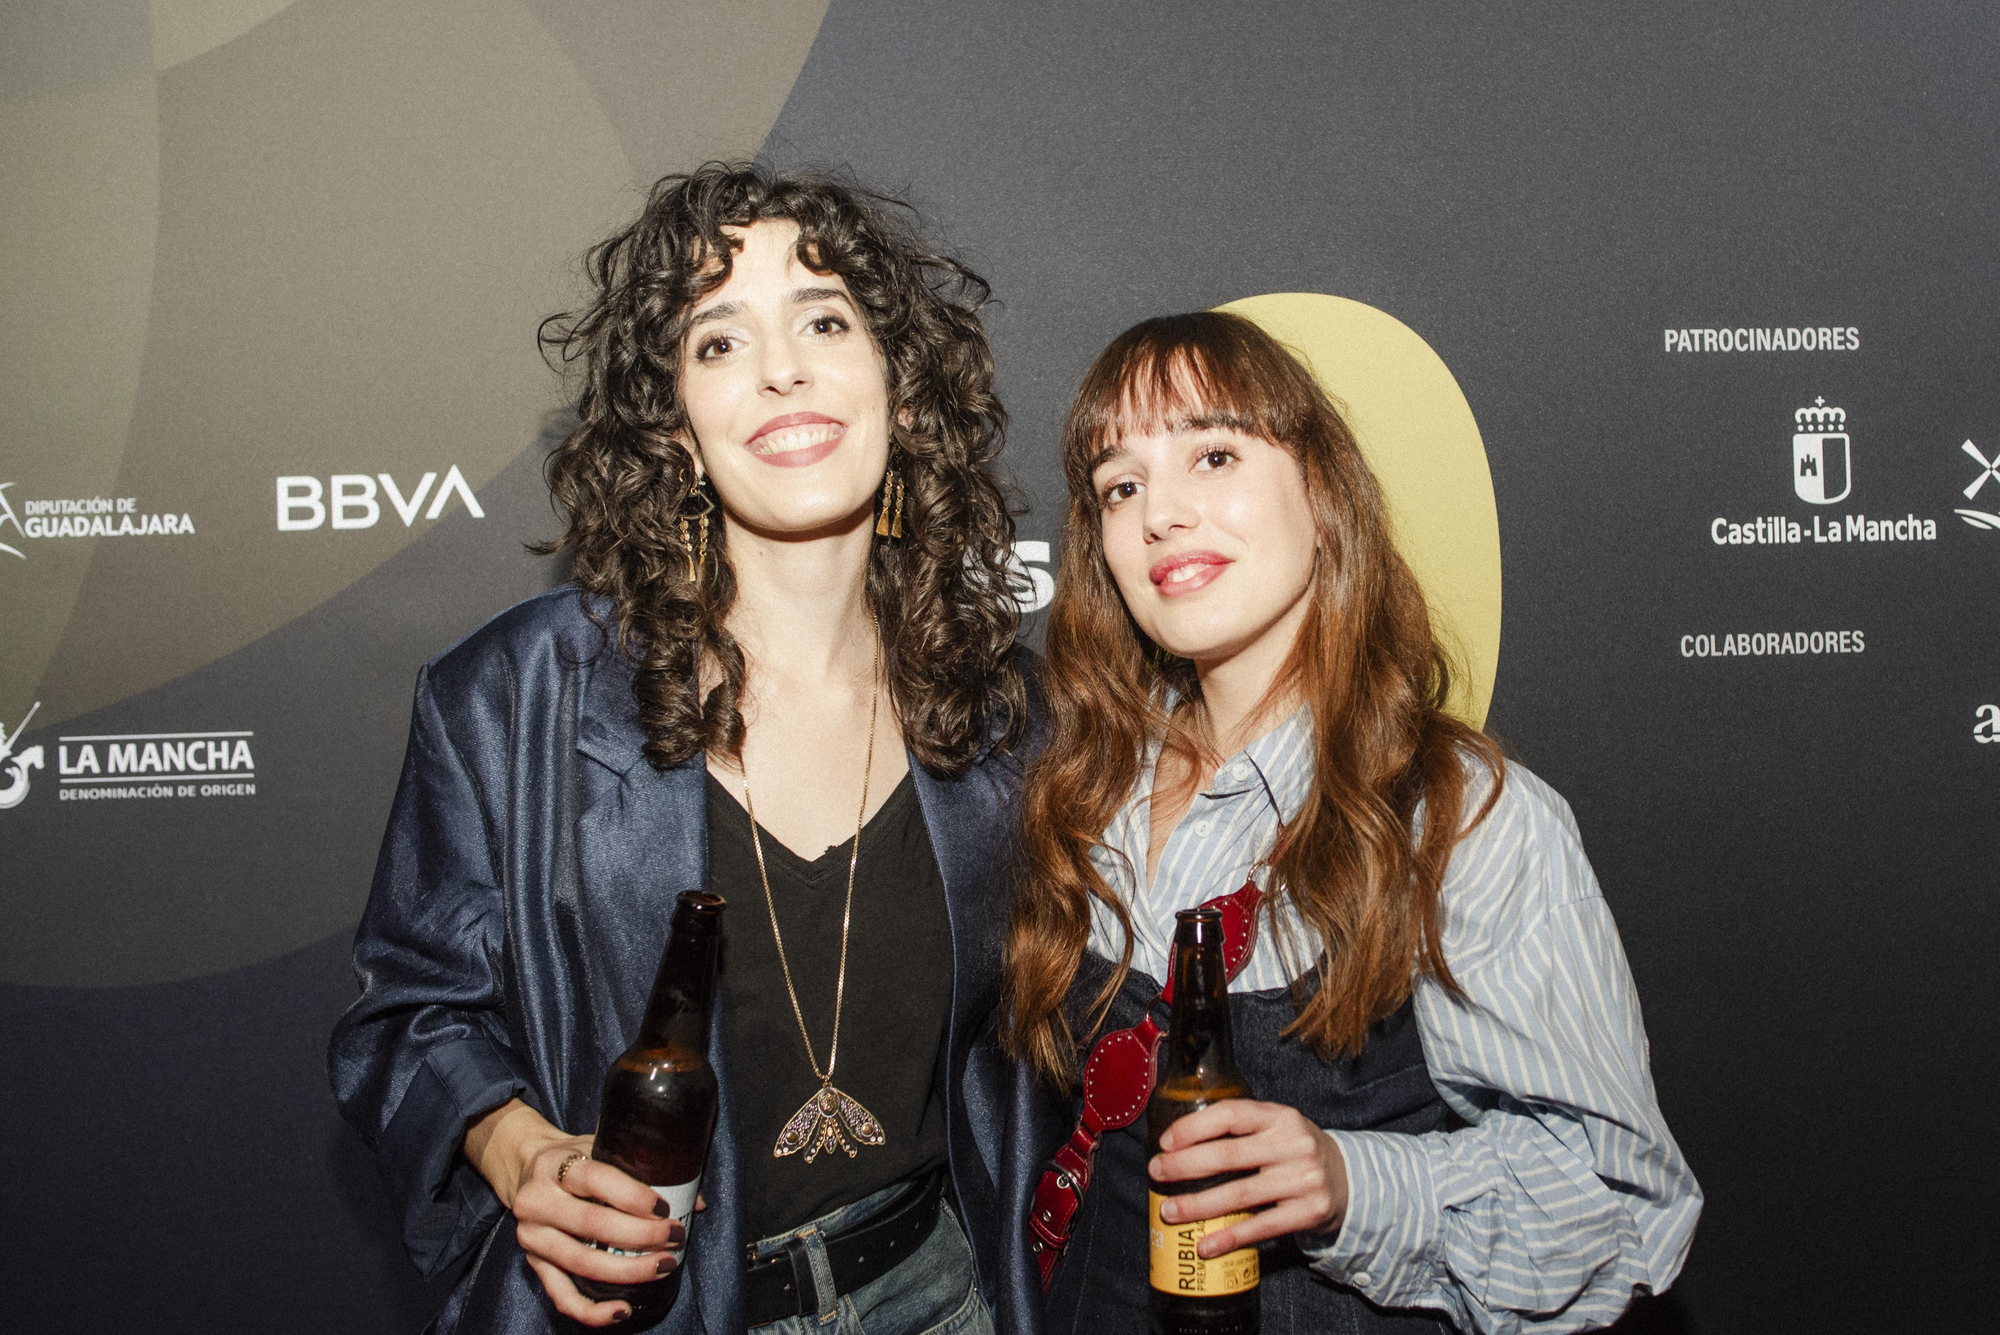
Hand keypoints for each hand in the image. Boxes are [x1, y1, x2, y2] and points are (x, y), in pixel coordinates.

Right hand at [464, 1100, 687, 1325]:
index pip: (595, 1179)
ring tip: (664, 1266)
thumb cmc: (573, 1157)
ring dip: (628, 1271)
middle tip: (675, 1237)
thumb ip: (642, 1167)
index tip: (666, 1208)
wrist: (524, 1168)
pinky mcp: (533, 1264)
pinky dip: (593, 1310)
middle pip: (592, 1225)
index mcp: (555, 1165)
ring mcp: (533, 1237)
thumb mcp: (599, 1147)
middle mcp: (538, 1202)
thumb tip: (695, 1202)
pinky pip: (562, 1296)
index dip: (633, 1196)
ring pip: (581, 1263)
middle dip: (640, 1236)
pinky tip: (623, 1310)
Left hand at [1148, 1099, 1348, 1258]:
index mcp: (1279, 1116)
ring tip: (1169, 1211)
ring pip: (1240, 1195)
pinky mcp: (1309, 1212)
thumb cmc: (1294, 1152)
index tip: (1165, 1142)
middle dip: (1185, 1166)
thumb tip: (1178, 1146)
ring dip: (1198, 1205)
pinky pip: (1261, 1227)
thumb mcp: (1276, 1128)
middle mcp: (1293, 1144)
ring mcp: (1303, 1179)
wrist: (1347, 1180)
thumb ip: (1239, 1131)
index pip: (1231, 1115)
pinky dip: (1229, 1238)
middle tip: (1156, 1173)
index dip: (1194, 1128)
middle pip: (1229, 1156)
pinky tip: (1205, 1246)